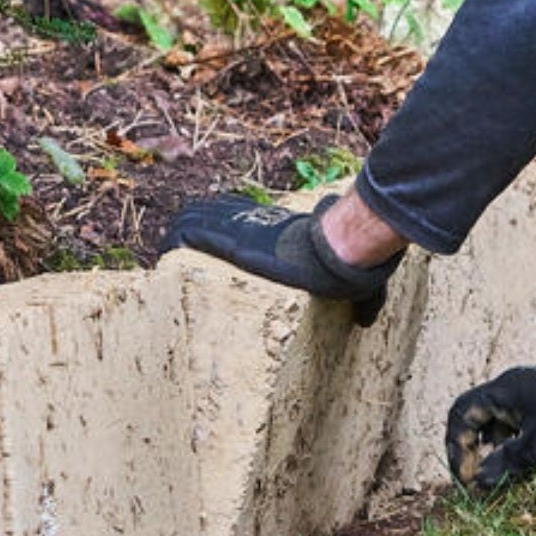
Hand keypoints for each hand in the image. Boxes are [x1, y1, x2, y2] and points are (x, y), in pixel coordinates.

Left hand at [161, 193, 400, 325]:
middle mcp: (254, 224)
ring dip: (176, 235)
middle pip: (208, 214)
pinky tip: (164, 253)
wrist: (334, 251)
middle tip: (177, 250)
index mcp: (276, 229)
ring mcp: (239, 228)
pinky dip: (172, 241)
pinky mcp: (227, 238)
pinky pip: (187, 231)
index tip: (209, 243)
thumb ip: (361, 300)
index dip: (220, 227)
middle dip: (190, 229)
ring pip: (192, 218)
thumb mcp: (354, 284)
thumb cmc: (346, 264)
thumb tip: (370, 321)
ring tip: (165, 253)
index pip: (240, 217)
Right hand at [445, 340, 535, 491]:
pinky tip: (523, 468)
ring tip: (500, 480)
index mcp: (505, 389)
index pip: (462, 414)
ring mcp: (531, 395)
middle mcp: (513, 387)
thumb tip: (477, 481)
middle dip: (473, 451)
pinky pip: (519, 425)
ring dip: (495, 451)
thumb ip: (508, 462)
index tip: (465, 477)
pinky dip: (515, 446)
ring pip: (499, 424)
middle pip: (477, 418)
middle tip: (477, 483)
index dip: (456, 447)